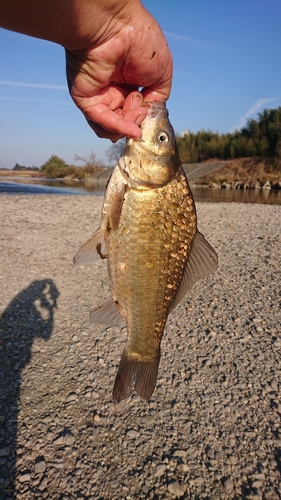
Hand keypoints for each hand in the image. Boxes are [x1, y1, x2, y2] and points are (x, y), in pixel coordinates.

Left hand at [65, 2, 172, 141]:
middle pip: (125, 121)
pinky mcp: (86, 100)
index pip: (136, 111)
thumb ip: (159, 97)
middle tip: (142, 111)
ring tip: (136, 114)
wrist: (115, 25)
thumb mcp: (162, 73)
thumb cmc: (139, 40)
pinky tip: (131, 129)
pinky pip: (101, 121)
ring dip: (128, 126)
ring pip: (112, 127)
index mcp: (129, 83)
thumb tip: (150, 115)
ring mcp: (98, 96)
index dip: (145, 116)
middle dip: (137, 121)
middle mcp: (112, 91)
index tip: (151, 114)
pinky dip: (118, 127)